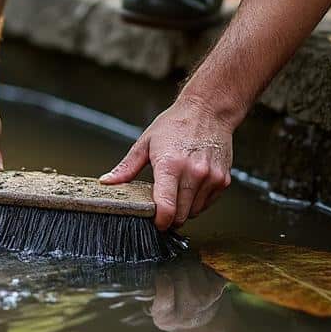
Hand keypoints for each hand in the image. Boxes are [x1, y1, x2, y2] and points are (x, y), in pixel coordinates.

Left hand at [100, 97, 232, 229]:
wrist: (209, 110)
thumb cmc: (176, 124)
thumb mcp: (146, 143)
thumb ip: (126, 167)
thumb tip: (107, 182)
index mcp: (171, 165)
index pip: (166, 208)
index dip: (158, 221)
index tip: (154, 221)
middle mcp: (194, 173)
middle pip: (180, 216)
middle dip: (169, 216)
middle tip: (162, 202)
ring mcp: (211, 178)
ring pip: (193, 212)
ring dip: (183, 208)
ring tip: (178, 188)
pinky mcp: (223, 180)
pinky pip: (206, 204)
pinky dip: (197, 201)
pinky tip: (192, 184)